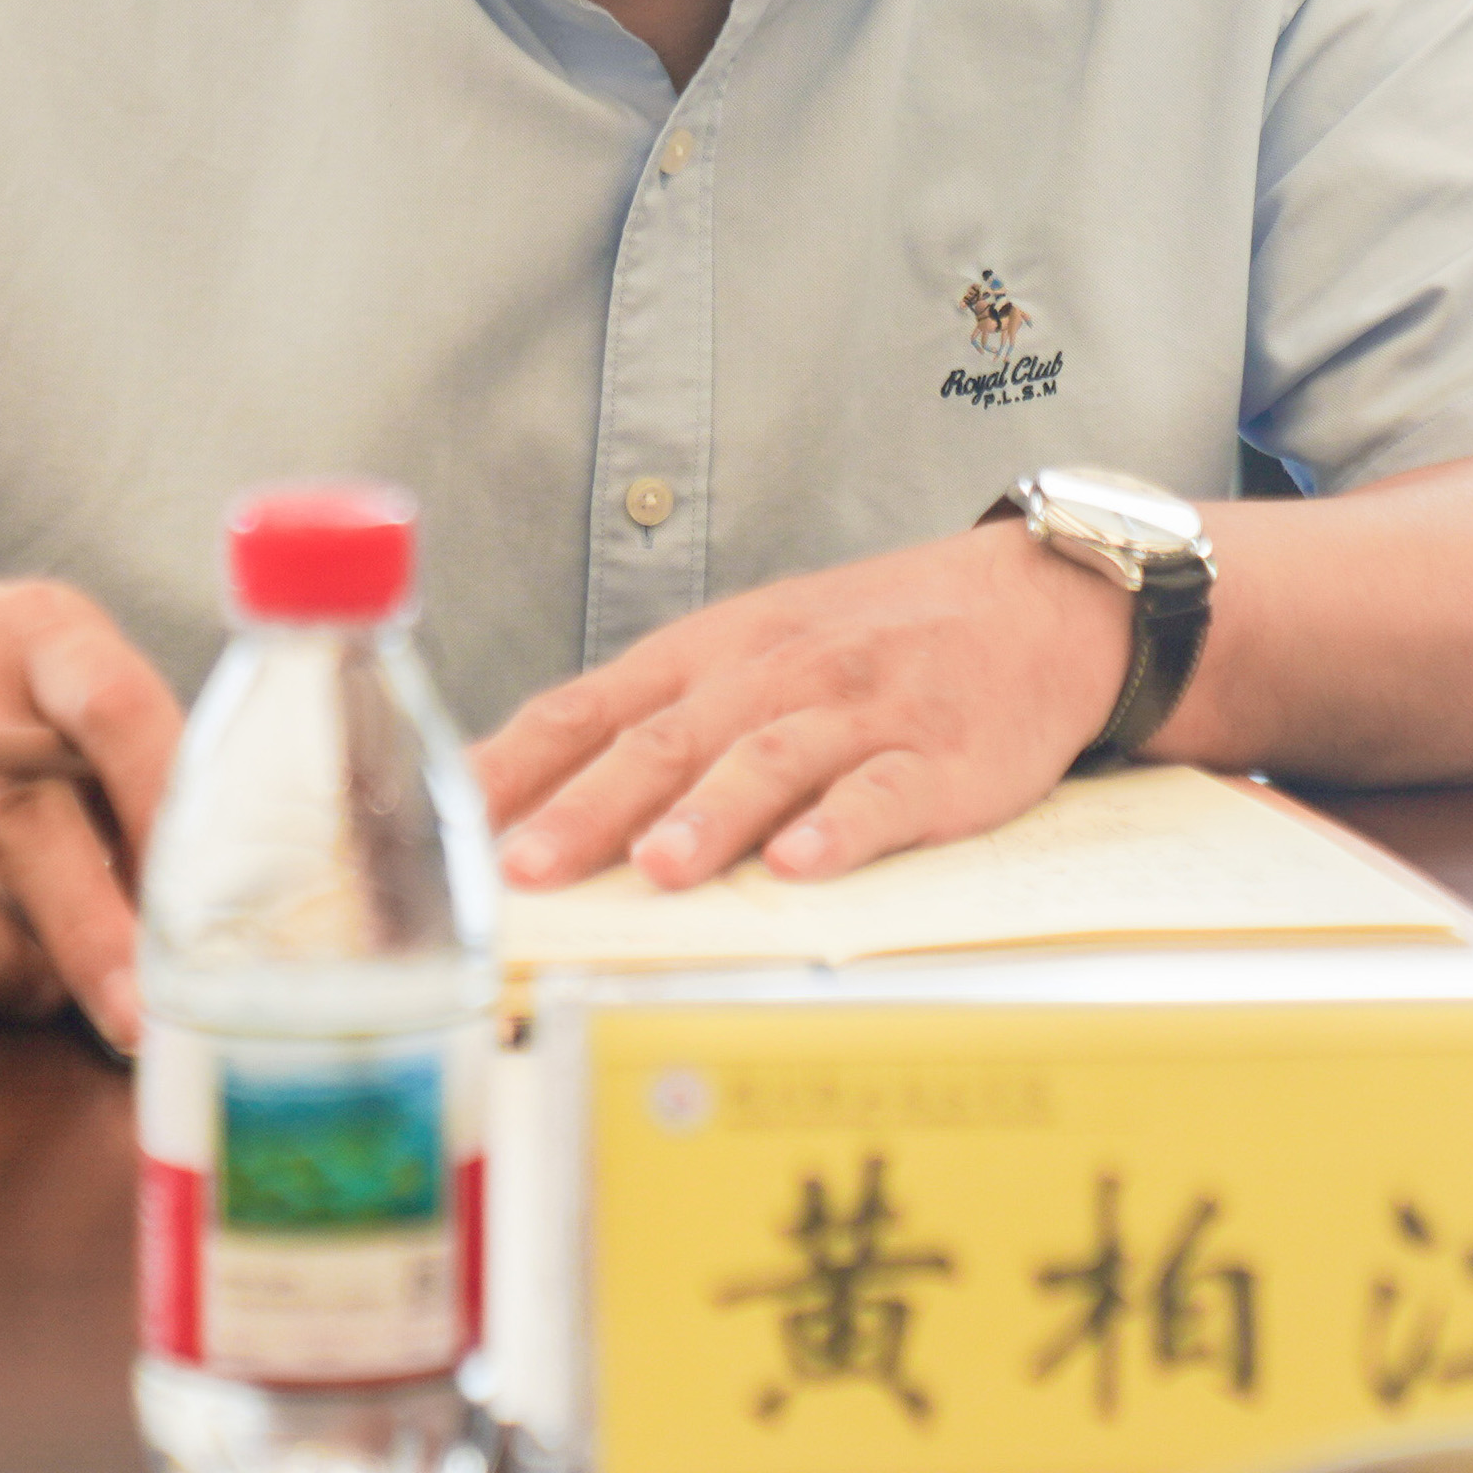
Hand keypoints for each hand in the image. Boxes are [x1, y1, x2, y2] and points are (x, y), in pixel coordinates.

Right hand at [0, 577, 180, 1042]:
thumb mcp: (66, 695)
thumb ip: (131, 777)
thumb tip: (205, 914)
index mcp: (37, 632)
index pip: (111, 708)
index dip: (162, 810)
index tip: (201, 909)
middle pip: (20, 810)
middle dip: (90, 934)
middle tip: (138, 1018)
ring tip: (45, 996)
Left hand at [474, 522, 1126, 892]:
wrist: (1027, 604)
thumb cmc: (868, 644)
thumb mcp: (748, 657)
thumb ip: (650, 723)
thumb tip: (524, 800)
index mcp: (708, 657)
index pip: (587, 707)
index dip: (514, 766)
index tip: (445, 822)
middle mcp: (770, 676)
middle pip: (662, 741)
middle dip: (586, 807)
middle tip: (525, 869)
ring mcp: (855, 712)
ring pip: (767, 759)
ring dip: (710, 815)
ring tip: (658, 868)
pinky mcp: (939, 755)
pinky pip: (885, 790)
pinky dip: (843, 827)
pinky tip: (806, 864)